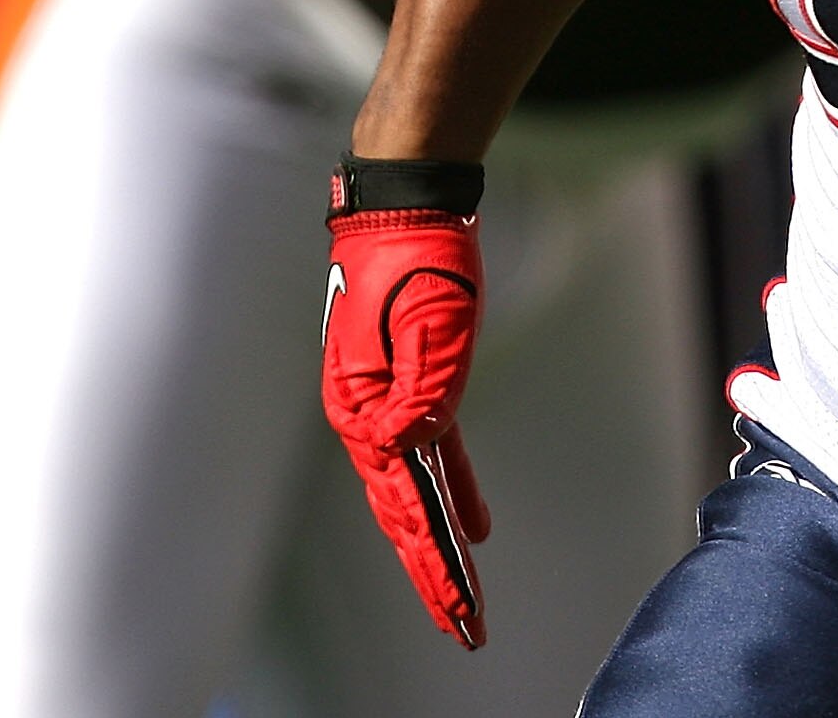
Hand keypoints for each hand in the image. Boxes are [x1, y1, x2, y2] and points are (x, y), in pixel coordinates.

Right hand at [321, 205, 489, 646]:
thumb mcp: (429, 318)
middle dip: (435, 577)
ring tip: (465, 597)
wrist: (404, 207)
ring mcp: (383, 404)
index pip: (404, 507)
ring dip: (440, 545)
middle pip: (404, 515)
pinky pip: (432, 455)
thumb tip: (411, 446)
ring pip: (415, 493)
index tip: (460, 610)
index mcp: (362, 408)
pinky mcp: (409, 387)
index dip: (434, 564)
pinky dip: (453, 491)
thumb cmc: (417, 256)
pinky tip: (475, 526)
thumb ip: (424, 387)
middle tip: (466, 630)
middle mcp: (365, 416)